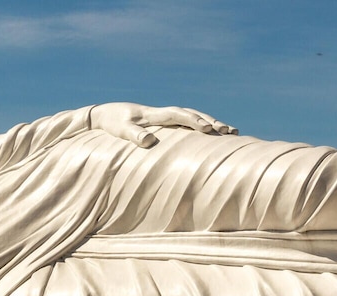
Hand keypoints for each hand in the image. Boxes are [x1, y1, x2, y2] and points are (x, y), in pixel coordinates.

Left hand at [89, 103, 236, 147]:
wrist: (106, 113)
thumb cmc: (113, 123)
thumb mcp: (121, 129)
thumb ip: (134, 135)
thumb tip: (149, 141)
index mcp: (155, 114)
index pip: (178, 115)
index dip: (193, 121)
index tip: (208, 130)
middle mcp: (163, 113)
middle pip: (192, 114)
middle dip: (211, 121)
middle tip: (229, 131)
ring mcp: (165, 116)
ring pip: (193, 116)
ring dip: (211, 122)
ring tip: (230, 131)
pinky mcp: (164, 122)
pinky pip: (187, 122)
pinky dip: (201, 125)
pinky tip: (214, 133)